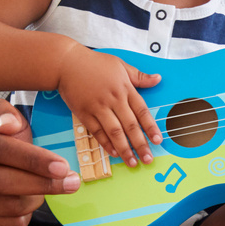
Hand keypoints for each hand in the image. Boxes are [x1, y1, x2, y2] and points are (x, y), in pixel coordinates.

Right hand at [0, 98, 80, 225]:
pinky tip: (24, 205)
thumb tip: (11, 124)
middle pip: (3, 183)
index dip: (32, 159)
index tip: (62, 166)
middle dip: (43, 184)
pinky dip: (24, 217)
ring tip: (40, 189)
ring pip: (10, 208)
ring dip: (35, 200)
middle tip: (72, 182)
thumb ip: (3, 114)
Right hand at [58, 46, 162, 167]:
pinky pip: (97, 132)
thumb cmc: (94, 63)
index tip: (158, 141)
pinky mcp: (84, 114)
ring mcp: (98, 108)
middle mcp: (113, 100)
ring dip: (125, 149)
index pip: (142, 111)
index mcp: (125, 88)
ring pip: (114, 132)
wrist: (66, 63)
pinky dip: (106, 143)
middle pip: (130, 126)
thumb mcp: (120, 65)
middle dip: (140, 144)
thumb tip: (158, 78)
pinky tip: (114, 153)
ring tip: (133, 162)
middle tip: (148, 159)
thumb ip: (139, 76)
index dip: (151, 127)